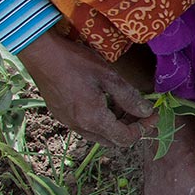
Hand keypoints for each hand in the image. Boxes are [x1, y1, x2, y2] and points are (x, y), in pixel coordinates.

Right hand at [17, 30, 154, 147]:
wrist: (40, 54)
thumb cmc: (75, 62)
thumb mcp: (109, 77)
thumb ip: (129, 97)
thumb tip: (146, 111)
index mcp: (93, 119)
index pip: (125, 138)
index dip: (143, 129)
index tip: (153, 114)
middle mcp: (80, 127)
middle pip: (113, 140)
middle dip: (130, 128)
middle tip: (141, 110)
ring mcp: (68, 123)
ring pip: (99, 135)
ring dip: (115, 125)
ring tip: (124, 104)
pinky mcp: (61, 115)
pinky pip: (86, 127)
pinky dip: (100, 120)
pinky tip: (104, 102)